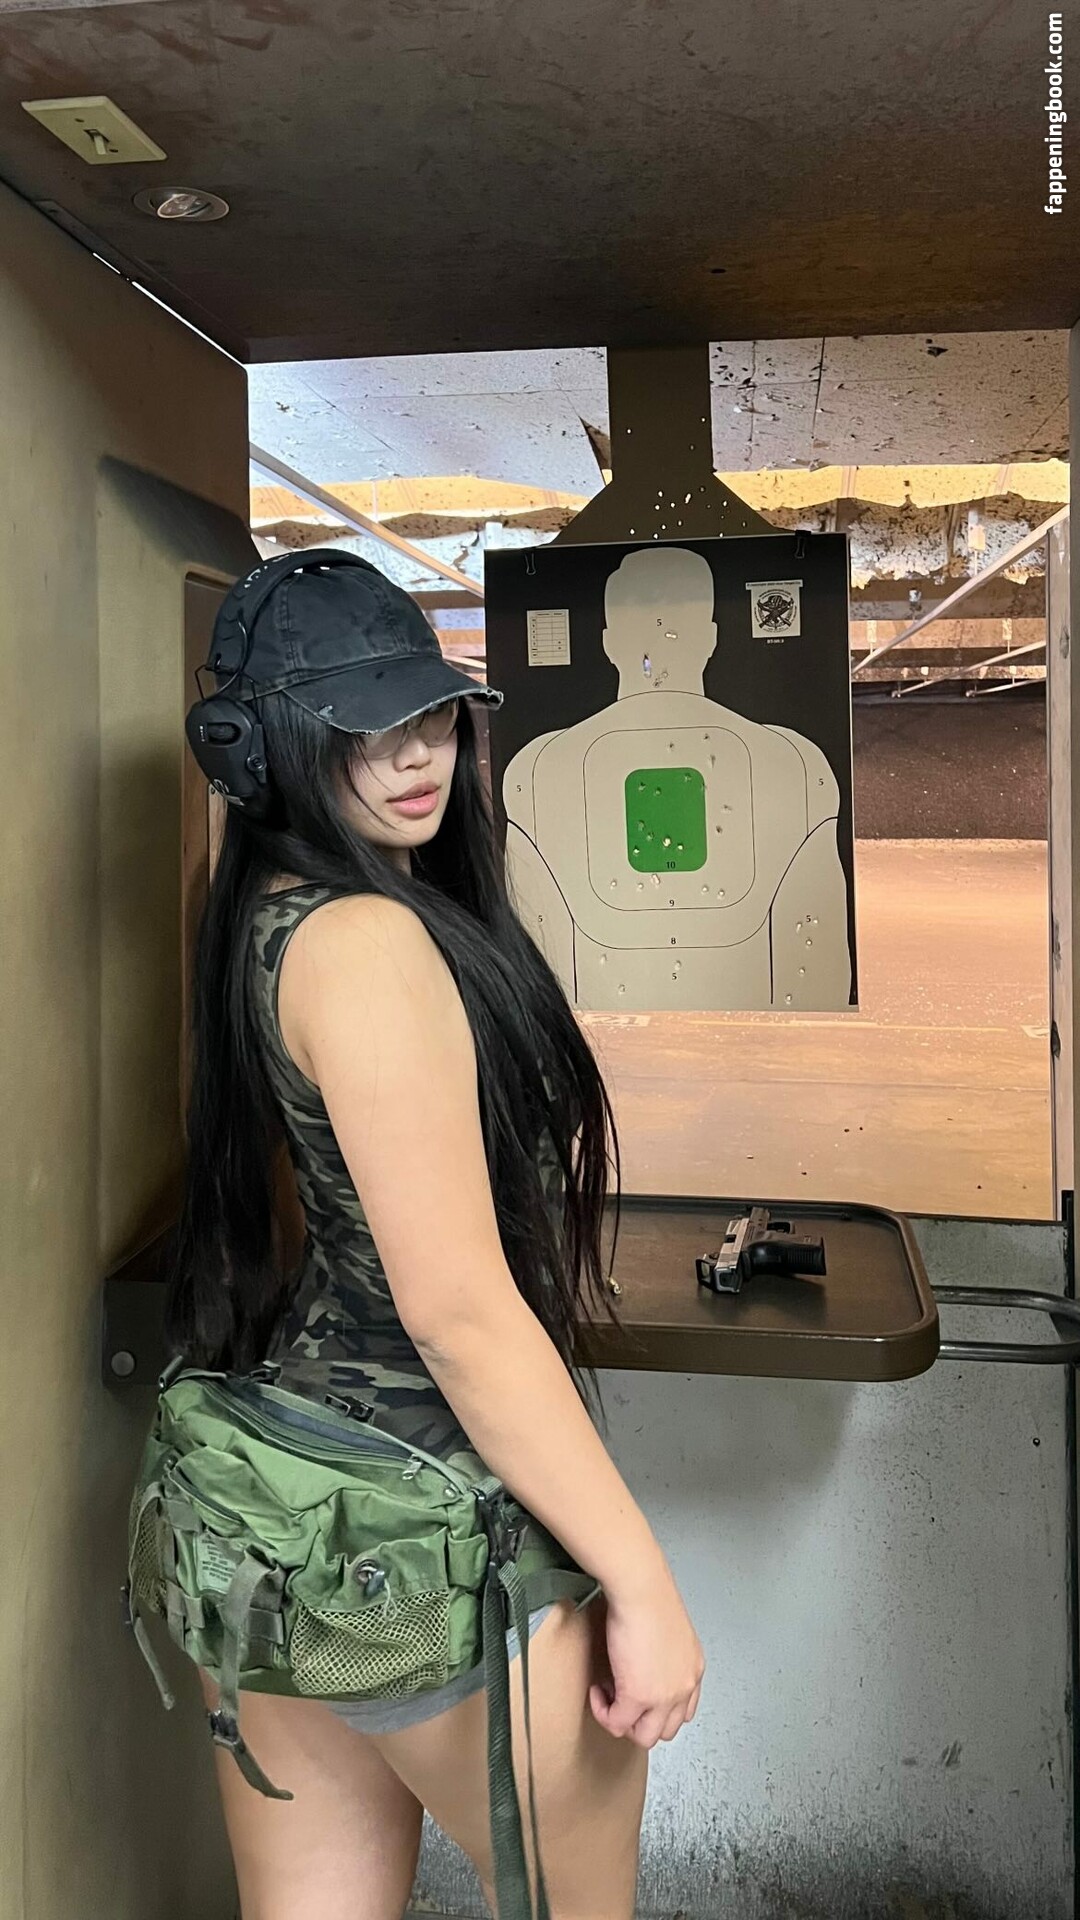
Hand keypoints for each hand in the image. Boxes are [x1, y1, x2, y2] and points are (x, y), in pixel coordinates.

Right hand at [589, 1575, 704, 1748]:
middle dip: (640, 1721)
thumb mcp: (669, 1631)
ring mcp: (663, 1697)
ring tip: (609, 1699)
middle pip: (665, 1729)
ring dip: (624, 1723)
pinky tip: (597, 1691)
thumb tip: (642, 1664)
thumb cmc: (650, 1596)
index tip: (639, 1697)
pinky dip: (603, 1711)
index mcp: (693, 1669)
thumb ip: (664, 1655)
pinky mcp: (638, 1697)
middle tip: (620, 1699)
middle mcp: (684, 1687)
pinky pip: (616, 1722)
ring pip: (644, 1737)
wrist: (641, 1589)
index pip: (684, 1711)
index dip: (658, 1710)